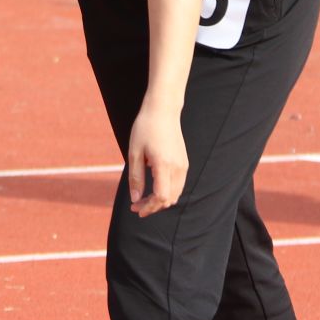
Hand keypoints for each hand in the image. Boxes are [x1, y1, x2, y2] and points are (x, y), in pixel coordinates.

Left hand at [126, 98, 186, 216]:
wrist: (163, 110)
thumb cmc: (145, 128)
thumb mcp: (134, 153)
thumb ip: (135, 177)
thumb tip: (135, 198)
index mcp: (163, 164)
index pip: (161, 196)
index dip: (149, 207)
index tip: (136, 209)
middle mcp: (177, 167)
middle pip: (169, 199)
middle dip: (153, 207)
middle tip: (136, 206)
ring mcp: (183, 165)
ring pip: (175, 194)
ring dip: (161, 201)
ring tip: (144, 199)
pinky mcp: (184, 162)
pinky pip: (178, 185)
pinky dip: (167, 192)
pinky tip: (154, 188)